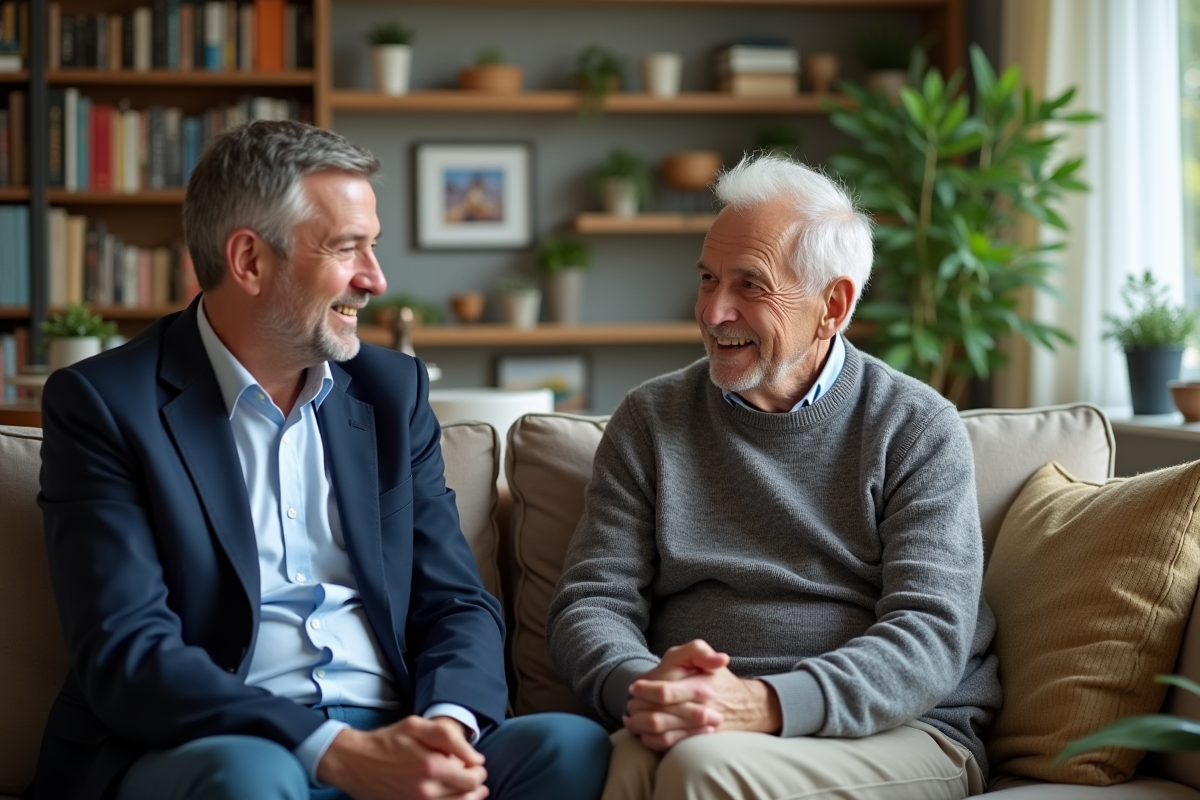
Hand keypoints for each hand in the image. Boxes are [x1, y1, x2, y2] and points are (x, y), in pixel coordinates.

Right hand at [317, 715, 487, 799]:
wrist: (354, 762)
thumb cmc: (387, 741)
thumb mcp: (416, 726)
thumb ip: (450, 738)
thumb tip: (476, 758)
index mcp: (431, 767)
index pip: (472, 778)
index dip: (478, 771)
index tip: (475, 764)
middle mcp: (426, 791)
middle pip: (468, 796)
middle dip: (475, 785)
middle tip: (473, 775)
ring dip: (466, 798)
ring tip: (466, 789)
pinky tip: (449, 796)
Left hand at [623, 639, 781, 751]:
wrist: (742, 706)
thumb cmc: (713, 677)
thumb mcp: (703, 655)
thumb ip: (700, 651)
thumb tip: (721, 659)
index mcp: (699, 689)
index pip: (665, 693)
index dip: (645, 690)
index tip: (634, 687)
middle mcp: (700, 712)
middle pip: (658, 717)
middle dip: (638, 709)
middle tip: (631, 703)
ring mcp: (696, 731)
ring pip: (659, 733)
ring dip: (639, 726)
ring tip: (631, 717)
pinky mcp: (694, 742)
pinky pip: (666, 745)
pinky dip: (649, 739)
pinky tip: (642, 730)